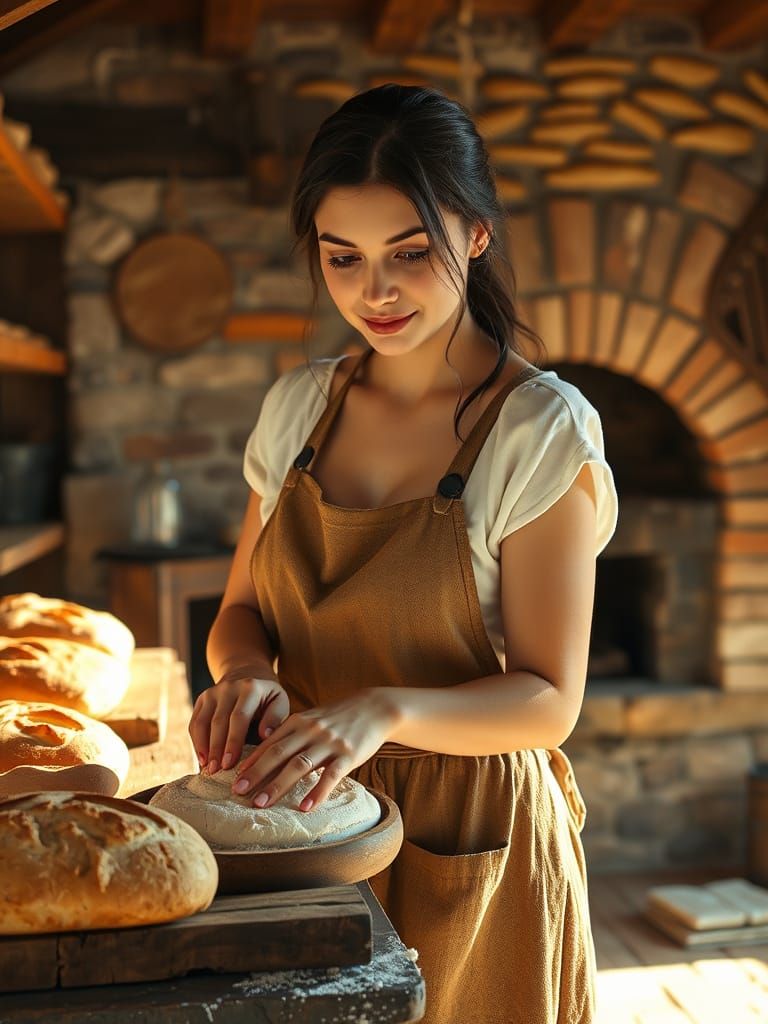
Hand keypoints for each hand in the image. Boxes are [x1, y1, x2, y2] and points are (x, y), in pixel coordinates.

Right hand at [189, 666, 289, 774]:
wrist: (248, 674)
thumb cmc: (268, 697)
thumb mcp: (279, 701)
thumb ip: (276, 718)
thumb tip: (265, 735)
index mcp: (250, 688)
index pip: (239, 716)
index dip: (233, 741)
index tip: (231, 763)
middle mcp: (228, 687)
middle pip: (218, 721)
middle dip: (217, 748)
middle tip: (217, 770)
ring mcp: (212, 692)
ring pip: (202, 722)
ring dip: (204, 747)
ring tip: (208, 768)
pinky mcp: (202, 699)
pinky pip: (195, 722)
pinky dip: (196, 742)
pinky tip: (202, 759)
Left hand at [230, 688, 399, 812]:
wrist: (374, 708)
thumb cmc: (337, 718)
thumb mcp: (310, 720)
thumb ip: (289, 735)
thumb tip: (262, 757)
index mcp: (298, 722)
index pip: (269, 743)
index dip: (250, 761)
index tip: (233, 778)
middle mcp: (310, 731)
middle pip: (278, 754)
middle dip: (256, 774)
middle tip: (237, 792)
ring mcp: (329, 743)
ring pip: (299, 765)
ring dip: (277, 786)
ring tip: (261, 804)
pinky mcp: (348, 755)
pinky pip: (330, 776)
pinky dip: (317, 792)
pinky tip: (305, 807)